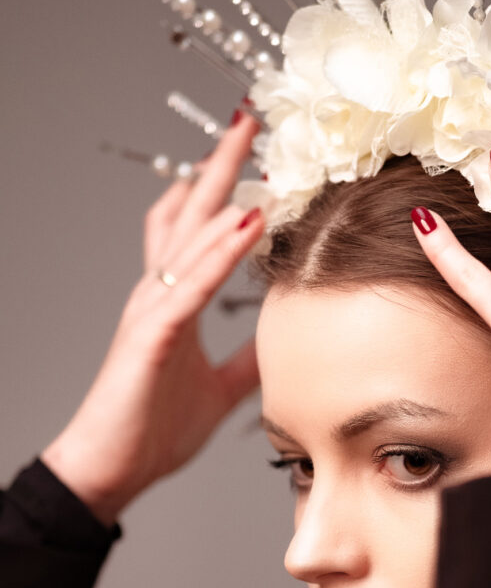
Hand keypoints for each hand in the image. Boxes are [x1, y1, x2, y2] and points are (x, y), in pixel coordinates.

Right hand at [42, 112, 263, 525]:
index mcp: (175, 302)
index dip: (225, 192)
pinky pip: (190, 285)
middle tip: (249, 119)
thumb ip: (247, 362)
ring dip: (225, 191)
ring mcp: (152, 310)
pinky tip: (249, 223)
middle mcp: (160, 294)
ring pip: (190, 238)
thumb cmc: (153, 428)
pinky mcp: (150, 336)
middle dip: (221, 165)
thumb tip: (280, 345)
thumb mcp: (219, 390)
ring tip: (256, 150)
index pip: (199, 233)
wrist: (112, 468)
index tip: (257, 158)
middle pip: (190, 215)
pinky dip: (220, 252)